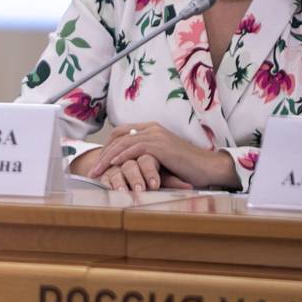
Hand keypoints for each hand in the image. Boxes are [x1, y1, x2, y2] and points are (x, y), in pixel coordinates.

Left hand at [85, 122, 237, 189]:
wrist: (209, 168)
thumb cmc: (187, 168)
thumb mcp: (161, 160)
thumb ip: (145, 158)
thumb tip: (127, 168)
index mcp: (151, 129)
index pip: (120, 133)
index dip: (107, 146)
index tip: (98, 162)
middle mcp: (152, 128)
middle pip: (118, 136)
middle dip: (102, 153)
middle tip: (92, 169)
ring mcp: (156, 135)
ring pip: (123, 143)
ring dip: (107, 158)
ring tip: (97, 172)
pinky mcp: (160, 144)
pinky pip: (134, 148)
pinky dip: (121, 157)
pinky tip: (113, 166)